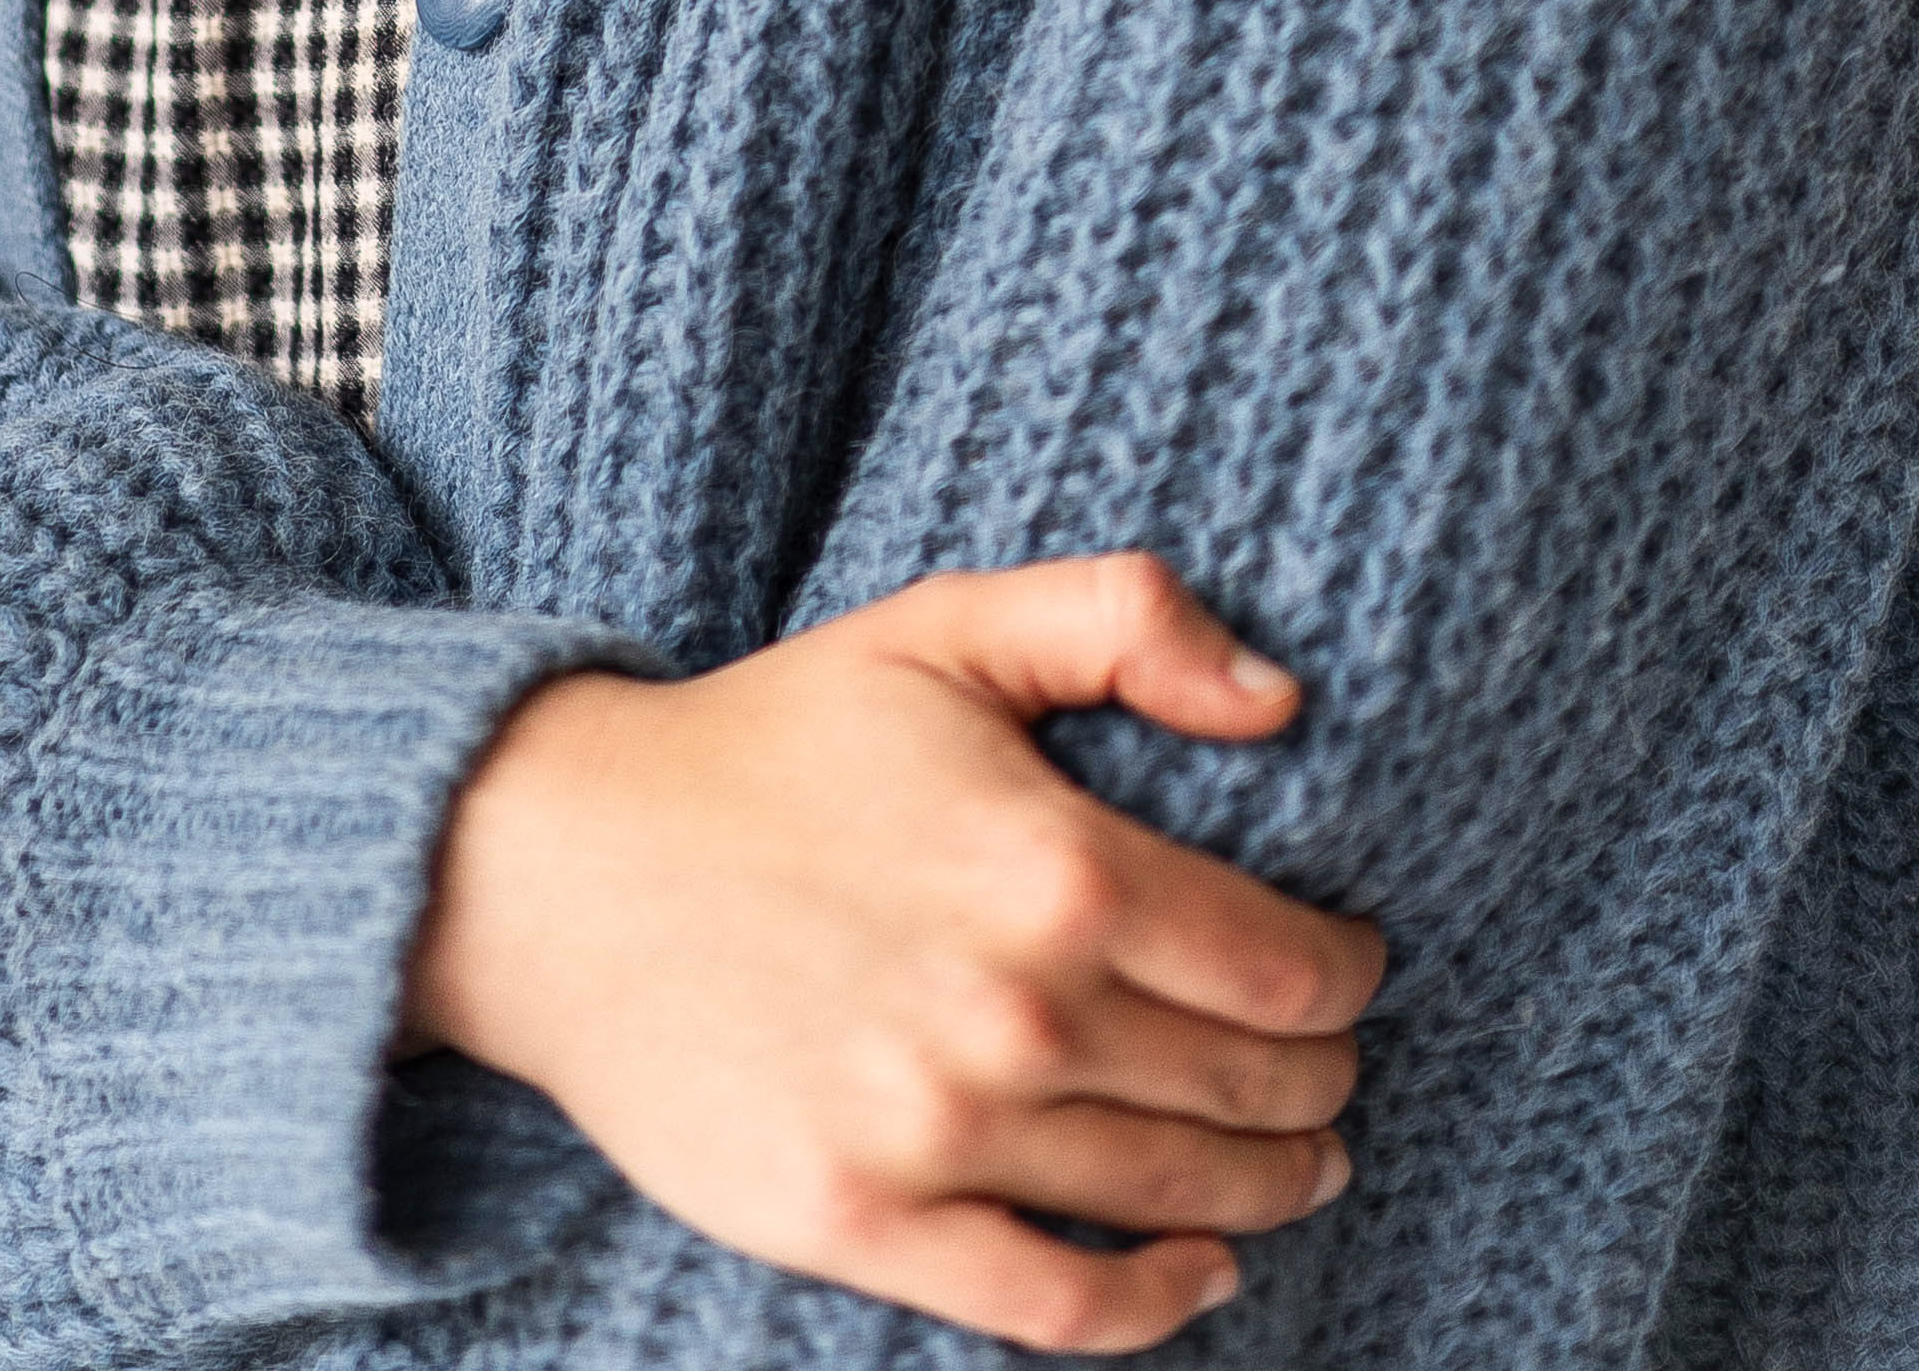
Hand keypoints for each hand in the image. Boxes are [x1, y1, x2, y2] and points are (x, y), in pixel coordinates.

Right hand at [403, 552, 1380, 1351]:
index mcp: (1054, 865)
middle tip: (1335, 1075)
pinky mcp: (866, 1225)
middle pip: (1246, 1088)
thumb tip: (1281, 699)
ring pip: (1172, 1196)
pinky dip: (1156, 1304)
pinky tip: (1203, 1274)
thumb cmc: (772, 738)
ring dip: (1269, 1190)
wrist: (564, 868)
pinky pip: (1057, 1303)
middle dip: (1320, 1086)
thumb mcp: (946, 626)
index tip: (1354, 970)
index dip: (1347, 976)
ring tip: (1302, 1168)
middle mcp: (1013, 1012)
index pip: (1281, 962)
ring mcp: (938, 1134)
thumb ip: (1124, 617)